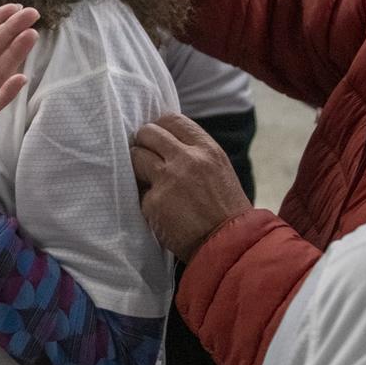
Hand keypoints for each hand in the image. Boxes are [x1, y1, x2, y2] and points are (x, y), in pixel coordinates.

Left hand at [130, 114, 253, 261]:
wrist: (230, 244)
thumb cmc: (225, 210)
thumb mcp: (218, 170)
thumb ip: (194, 153)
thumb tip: (163, 141)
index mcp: (207, 149)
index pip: (171, 119)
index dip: (158, 127)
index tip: (155, 138)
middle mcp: (187, 159)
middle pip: (147, 133)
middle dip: (141, 143)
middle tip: (144, 157)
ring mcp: (168, 180)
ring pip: (135, 157)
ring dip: (137, 168)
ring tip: (148, 181)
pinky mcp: (153, 202)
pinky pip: (138, 192)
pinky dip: (144, 199)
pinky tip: (159, 209)